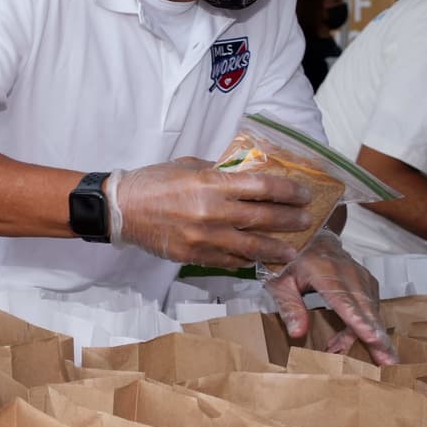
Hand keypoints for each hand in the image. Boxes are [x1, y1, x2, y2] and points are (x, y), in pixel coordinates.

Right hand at [105, 158, 311, 267]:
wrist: (120, 209)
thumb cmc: (152, 182)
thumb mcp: (187, 165)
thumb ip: (217, 171)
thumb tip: (244, 174)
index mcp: (211, 183)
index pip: (262, 188)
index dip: (289, 192)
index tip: (304, 194)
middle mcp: (212, 211)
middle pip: (264, 218)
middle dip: (290, 220)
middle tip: (306, 221)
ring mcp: (204, 237)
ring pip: (252, 246)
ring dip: (276, 249)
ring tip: (291, 250)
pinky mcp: (194, 255)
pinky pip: (229, 261)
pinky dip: (246, 260)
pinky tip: (256, 259)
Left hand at [262, 229, 397, 365]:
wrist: (309, 238)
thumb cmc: (291, 262)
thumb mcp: (279, 283)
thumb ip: (289, 306)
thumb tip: (298, 333)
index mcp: (322, 270)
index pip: (343, 298)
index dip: (357, 320)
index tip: (371, 337)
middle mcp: (347, 271)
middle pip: (365, 307)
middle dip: (377, 335)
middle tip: (389, 361)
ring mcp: (360, 275)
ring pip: (371, 308)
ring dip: (374, 334)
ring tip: (382, 360)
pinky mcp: (367, 281)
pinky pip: (371, 306)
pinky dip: (368, 324)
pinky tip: (360, 340)